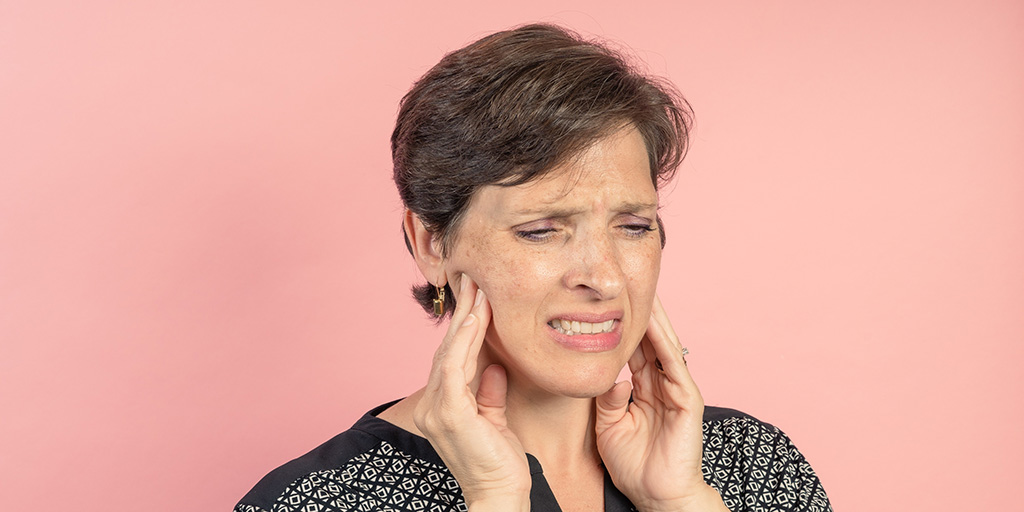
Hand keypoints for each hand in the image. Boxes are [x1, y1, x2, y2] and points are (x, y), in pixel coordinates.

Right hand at [413, 275, 530, 511]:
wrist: (499, 496)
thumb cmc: (499, 464)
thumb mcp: (494, 420)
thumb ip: (489, 394)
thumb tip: (493, 368)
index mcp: (441, 406)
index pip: (452, 358)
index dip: (464, 327)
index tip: (477, 298)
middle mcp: (432, 405)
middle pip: (447, 349)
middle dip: (462, 313)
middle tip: (474, 279)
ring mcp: (437, 409)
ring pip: (450, 352)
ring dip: (465, 318)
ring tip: (478, 289)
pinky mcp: (450, 413)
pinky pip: (456, 367)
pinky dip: (466, 339)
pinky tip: (477, 317)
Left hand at [595, 296, 727, 511]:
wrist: (658, 496)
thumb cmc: (635, 465)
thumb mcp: (608, 427)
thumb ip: (607, 399)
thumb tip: (611, 377)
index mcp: (643, 387)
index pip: (632, 347)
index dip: (621, 325)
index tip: (606, 300)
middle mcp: (661, 383)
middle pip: (649, 339)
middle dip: (640, 312)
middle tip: (627, 282)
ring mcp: (677, 389)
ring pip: (664, 344)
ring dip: (654, 318)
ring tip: (643, 291)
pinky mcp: (687, 399)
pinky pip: (673, 364)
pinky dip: (663, 343)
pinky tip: (654, 324)